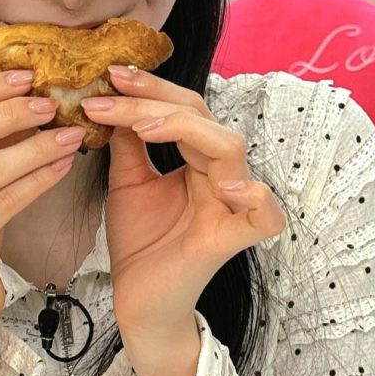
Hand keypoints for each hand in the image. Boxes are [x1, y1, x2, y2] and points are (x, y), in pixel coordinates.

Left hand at [81, 66, 287, 335]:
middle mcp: (220, 174)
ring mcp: (230, 205)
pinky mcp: (232, 239)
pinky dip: (255, 196)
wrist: (138, 300)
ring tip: (141, 126)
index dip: (149, 89)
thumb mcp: (128, 182)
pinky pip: (265, 214)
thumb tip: (115, 97)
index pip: (182, 109)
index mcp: (197, 160)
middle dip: (155, 99)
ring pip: (229, 147)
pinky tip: (227, 184)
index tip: (108, 75)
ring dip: (184, 128)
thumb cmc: (141, 244)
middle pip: (202, 117)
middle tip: (111, 90)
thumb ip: (127, 142)